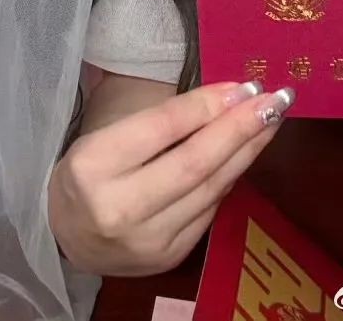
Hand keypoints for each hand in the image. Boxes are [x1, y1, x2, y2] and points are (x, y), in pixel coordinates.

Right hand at [48, 80, 293, 275]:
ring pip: (210, 189)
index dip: (207, 105)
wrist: (66, 235)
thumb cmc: (88, 171)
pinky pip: (210, 210)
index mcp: (93, 165)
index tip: (243, 85)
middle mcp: (119, 208)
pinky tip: (246, 153)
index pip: (162, 128)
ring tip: (271, 120)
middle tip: (275, 99)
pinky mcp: (168, 258)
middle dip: (241, 128)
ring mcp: (147, 241)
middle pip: (194, 163)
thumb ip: (159, 122)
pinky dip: (230, 177)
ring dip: (247, 151)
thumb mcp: (106, 135)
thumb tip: (224, 98)